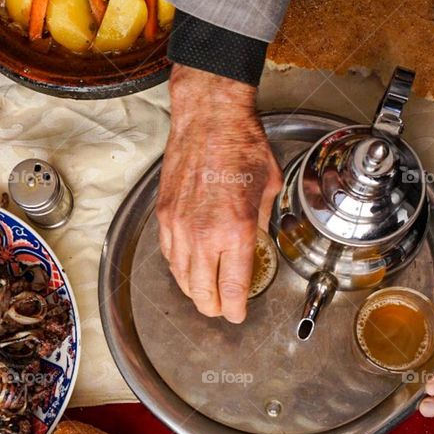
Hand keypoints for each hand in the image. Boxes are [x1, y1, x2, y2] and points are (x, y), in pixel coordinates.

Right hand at [157, 63, 282, 322]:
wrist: (209, 119)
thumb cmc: (242, 146)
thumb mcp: (269, 189)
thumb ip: (261, 223)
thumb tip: (255, 242)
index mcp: (236, 231)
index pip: (232, 288)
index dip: (236, 309)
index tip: (238, 314)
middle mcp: (203, 234)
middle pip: (202, 292)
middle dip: (214, 307)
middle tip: (222, 309)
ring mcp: (179, 226)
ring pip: (181, 276)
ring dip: (194, 290)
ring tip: (205, 294)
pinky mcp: (164, 214)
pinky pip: (168, 254)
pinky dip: (178, 266)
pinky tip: (188, 267)